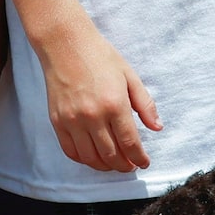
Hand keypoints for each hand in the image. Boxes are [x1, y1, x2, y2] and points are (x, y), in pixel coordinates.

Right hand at [37, 19, 159, 171]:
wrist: (66, 46)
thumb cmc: (102, 58)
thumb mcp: (131, 76)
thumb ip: (145, 104)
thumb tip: (157, 127)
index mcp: (115, 104)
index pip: (130, 142)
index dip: (138, 157)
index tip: (144, 163)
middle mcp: (93, 116)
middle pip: (110, 154)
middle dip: (123, 165)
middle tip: (131, 167)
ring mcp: (72, 121)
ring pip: (90, 157)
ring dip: (104, 166)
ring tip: (115, 165)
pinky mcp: (57, 122)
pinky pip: (70, 151)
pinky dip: (83, 160)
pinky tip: (93, 158)